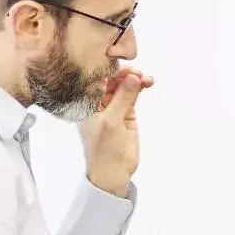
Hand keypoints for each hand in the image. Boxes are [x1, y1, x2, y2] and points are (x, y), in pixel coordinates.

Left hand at [79, 69, 153, 196]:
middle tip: (138, 72)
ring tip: (146, 78)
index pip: (96, 79)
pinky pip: (132, 95)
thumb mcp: (111, 121)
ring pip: (124, 86)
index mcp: (86, 103)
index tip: (122, 62)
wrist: (112, 172)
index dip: (109, 69)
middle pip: (111, 80)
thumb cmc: (104, 148)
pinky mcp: (126, 113)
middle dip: (125, 74)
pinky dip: (139, 88)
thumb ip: (122, 98)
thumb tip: (133, 77)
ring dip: (135, 80)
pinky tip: (148, 82)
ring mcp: (113, 107)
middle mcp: (98, 102)